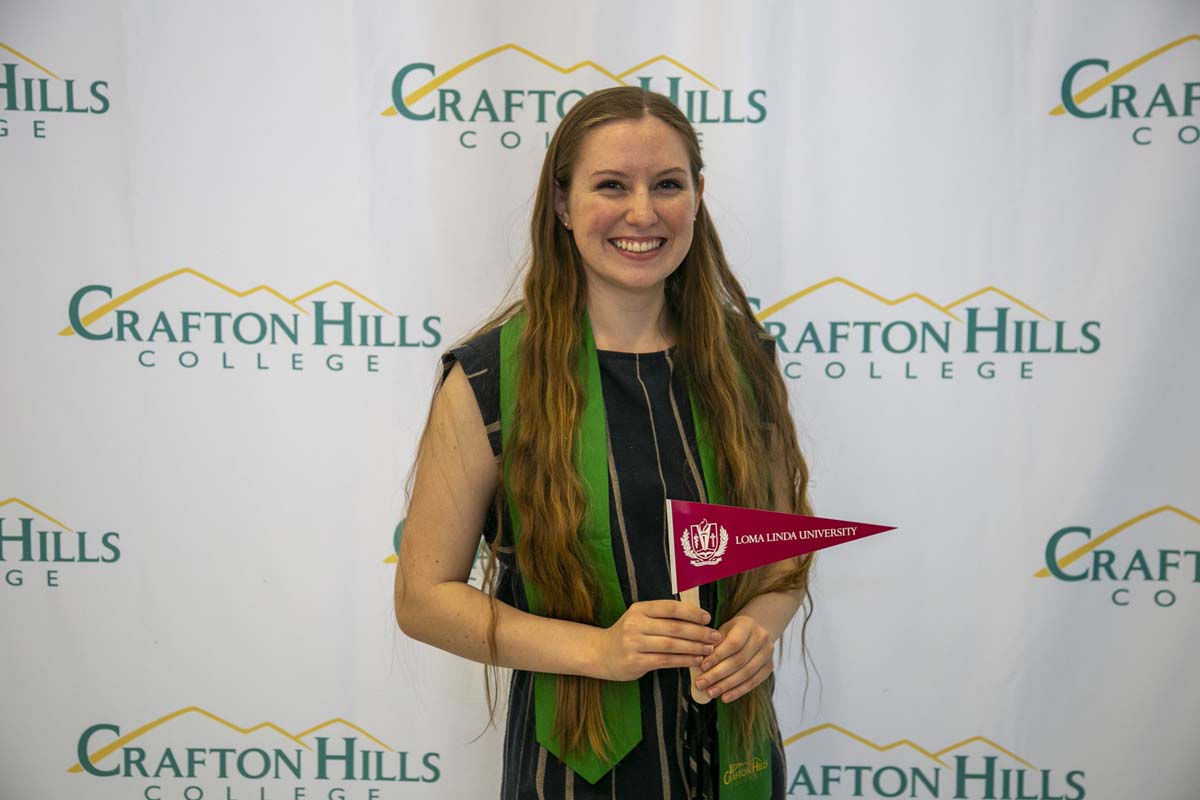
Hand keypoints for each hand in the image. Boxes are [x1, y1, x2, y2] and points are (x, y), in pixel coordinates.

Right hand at [595, 600, 721, 681]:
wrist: (601, 653)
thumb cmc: (628, 635)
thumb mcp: (640, 618)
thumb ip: (662, 616)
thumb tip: (697, 619)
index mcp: (639, 609)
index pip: (670, 607)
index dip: (691, 612)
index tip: (708, 618)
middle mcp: (635, 624)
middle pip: (674, 627)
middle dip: (698, 632)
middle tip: (715, 636)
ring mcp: (633, 643)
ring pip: (672, 645)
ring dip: (694, 647)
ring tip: (710, 649)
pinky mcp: (635, 661)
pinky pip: (665, 660)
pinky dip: (684, 660)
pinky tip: (696, 660)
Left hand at [694, 614, 773, 702]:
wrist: (756, 630)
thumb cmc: (733, 631)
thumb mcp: (723, 630)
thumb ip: (714, 644)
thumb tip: (700, 661)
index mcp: (747, 625)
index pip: (733, 643)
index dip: (718, 656)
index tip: (702, 667)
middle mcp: (761, 638)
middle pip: (739, 660)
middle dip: (718, 674)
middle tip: (701, 684)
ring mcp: (768, 653)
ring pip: (746, 673)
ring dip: (726, 685)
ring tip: (711, 692)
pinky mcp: (769, 667)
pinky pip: (754, 682)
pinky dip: (738, 691)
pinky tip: (725, 697)